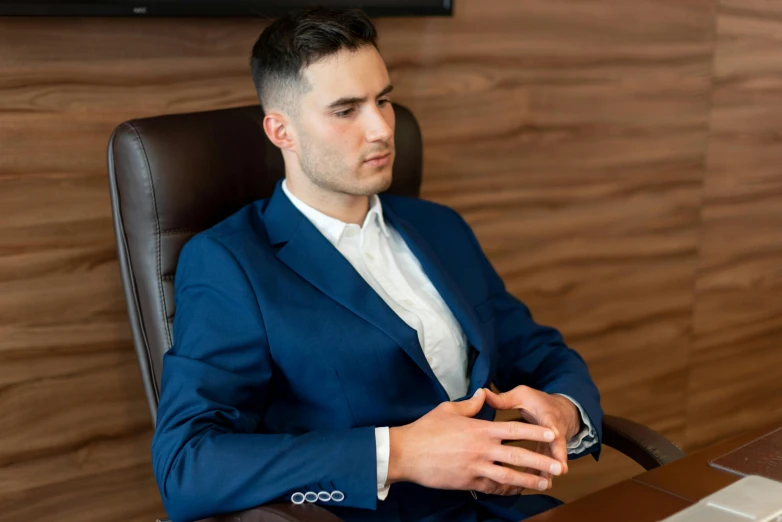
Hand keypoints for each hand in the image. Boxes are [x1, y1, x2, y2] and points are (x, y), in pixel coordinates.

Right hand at [387, 389, 563, 495]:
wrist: (407, 453)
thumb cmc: (426, 429)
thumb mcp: (448, 409)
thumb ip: (470, 404)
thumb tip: (482, 393)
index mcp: (479, 429)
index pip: (514, 430)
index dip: (535, 432)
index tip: (552, 434)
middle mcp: (481, 449)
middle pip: (517, 455)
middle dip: (540, 460)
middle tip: (559, 466)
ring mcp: (475, 468)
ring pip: (509, 476)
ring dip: (529, 480)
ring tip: (545, 482)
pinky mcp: (467, 482)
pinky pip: (492, 487)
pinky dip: (506, 490)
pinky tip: (517, 490)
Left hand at [483, 386, 579, 488]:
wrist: (560, 410)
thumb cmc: (537, 402)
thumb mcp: (523, 395)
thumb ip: (504, 399)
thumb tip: (483, 393)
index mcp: (546, 414)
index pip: (550, 420)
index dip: (551, 428)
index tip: (554, 435)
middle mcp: (554, 430)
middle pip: (558, 444)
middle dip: (558, 456)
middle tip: (559, 469)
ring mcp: (554, 443)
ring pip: (554, 458)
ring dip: (551, 470)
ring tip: (546, 484)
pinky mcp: (551, 453)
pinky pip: (548, 464)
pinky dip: (543, 474)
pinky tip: (536, 486)